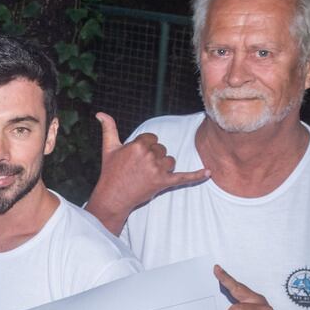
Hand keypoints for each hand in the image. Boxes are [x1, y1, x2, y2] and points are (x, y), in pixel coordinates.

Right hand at [86, 112, 208, 232]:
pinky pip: (184, 177)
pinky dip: (197, 176)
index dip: (144, 147)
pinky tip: (209, 172)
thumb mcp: (108, 148)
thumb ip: (108, 128)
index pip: (152, 138)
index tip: (135, 157)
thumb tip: (100, 113)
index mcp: (138, 145)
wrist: (113, 197)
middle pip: (161, 149)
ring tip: (147, 175)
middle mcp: (149, 156)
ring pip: (170, 161)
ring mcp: (157, 170)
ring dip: (162, 167)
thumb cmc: (110, 172)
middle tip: (139, 168)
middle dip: (153, 157)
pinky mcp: (164, 183)